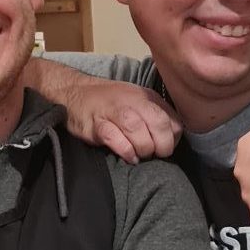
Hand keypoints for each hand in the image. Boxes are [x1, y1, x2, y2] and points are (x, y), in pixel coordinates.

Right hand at [65, 77, 181, 162]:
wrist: (76, 93)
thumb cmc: (111, 102)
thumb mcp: (139, 101)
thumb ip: (157, 116)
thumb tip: (173, 137)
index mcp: (147, 98)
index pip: (172, 120)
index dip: (173, 139)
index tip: (165, 148)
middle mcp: (132, 102)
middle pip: (158, 124)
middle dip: (161, 146)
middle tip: (155, 155)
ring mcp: (112, 112)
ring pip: (137, 130)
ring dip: (143, 148)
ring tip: (140, 155)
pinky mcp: (96, 124)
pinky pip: (114, 138)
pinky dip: (125, 151)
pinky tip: (128, 156)